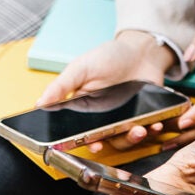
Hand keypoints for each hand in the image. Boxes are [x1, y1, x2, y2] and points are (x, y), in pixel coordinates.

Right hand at [36, 32, 175, 149]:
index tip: (93, 144)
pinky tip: (155, 124)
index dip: (85, 142)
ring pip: (125, 138)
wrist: (142, 49)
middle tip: (122, 136)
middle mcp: (103, 118)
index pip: (79, 132)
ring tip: (141, 129)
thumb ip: (62, 86)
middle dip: (113, 142)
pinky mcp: (143, 116)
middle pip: (104, 140)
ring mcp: (124, 118)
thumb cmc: (109, 56)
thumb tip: (40, 104)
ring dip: (133, 138)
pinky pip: (146, 130)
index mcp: (83, 108)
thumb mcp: (81, 67)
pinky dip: (152, 130)